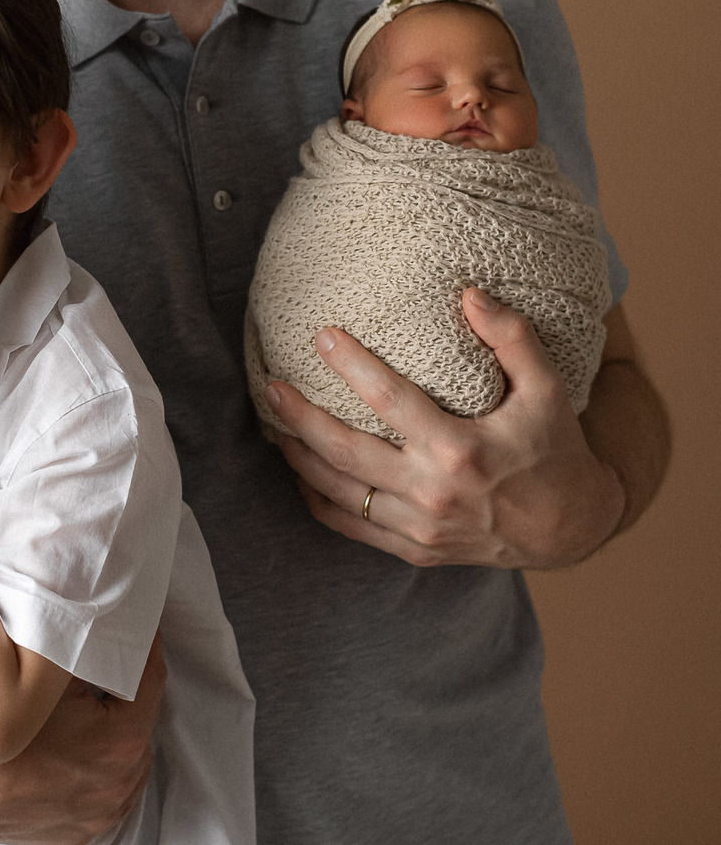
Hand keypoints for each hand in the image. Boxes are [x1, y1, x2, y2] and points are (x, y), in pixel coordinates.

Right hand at [0, 635, 165, 844]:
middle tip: (106, 659)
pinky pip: (98, 795)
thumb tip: (109, 621)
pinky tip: (76, 745)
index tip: (130, 625)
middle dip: (126, 691)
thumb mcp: (44, 669)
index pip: (149, 679)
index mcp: (119, 745)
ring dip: (113, 732)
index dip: (139, 646)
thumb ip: (87, 646)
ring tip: (89, 700)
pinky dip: (95, 770)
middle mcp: (115, 790)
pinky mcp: (69, 836)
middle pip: (137, 722)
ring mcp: (93, 819)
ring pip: (122, 763)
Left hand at [266, 288, 625, 569]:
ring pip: (341, 493)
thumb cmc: (555, 450)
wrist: (572, 529)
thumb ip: (511, 337)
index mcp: (462, 450)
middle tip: (273, 386)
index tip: (322, 336)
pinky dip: (320, 501)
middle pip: (347, 452)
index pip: (390, 401)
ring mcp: (421, 527)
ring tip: (275, 425)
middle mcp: (434, 493)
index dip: (352, 366)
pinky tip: (302, 474)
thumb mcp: (547, 389)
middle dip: (302, 418)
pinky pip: (353, 528)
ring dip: (301, 458)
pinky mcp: (416, 551)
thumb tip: (469, 293)